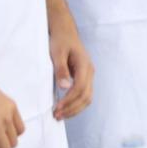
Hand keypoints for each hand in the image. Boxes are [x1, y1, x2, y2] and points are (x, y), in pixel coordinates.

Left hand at [47, 0, 93, 120]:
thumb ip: (61, 70)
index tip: (56, 109)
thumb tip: (64, 87)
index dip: (69, 101)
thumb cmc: (60, 41)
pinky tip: (66, 108)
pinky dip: (76, 104)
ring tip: (60, 115)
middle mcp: (90, 72)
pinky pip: (85, 94)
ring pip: (87, 98)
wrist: (65, 31)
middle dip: (72, 108)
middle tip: (56, 116)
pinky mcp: (85, 77)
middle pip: (86, 96)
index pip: (80, 89)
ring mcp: (89, 75)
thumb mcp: (57, 53)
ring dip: (75, 108)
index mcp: (85, 66)